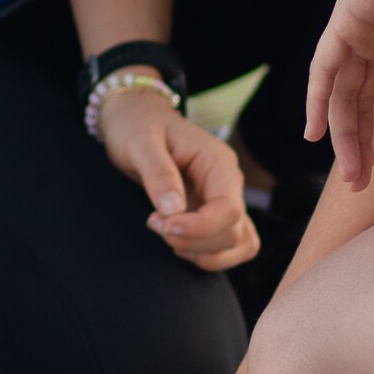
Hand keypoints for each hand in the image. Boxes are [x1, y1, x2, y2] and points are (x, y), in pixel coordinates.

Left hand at [98, 85, 257, 271]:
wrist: (135, 118)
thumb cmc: (137, 125)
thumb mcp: (141, 143)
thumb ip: (158, 173)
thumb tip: (173, 210)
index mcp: (218, 162)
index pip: (228, 209)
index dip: (199, 228)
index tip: (162, 226)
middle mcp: (228, 182)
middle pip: (233, 232)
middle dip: (193, 241)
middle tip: (154, 223)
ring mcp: (223, 199)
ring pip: (239, 244)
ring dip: (204, 254)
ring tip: (167, 236)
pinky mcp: (212, 213)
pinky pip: (228, 244)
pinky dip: (207, 255)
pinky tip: (177, 243)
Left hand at [306, 0, 373, 190]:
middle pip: (361, 101)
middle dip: (360, 142)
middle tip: (359, 183)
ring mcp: (357, 32)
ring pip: (344, 93)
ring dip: (343, 133)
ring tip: (349, 173)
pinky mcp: (343, 23)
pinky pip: (323, 68)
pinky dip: (317, 99)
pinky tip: (315, 133)